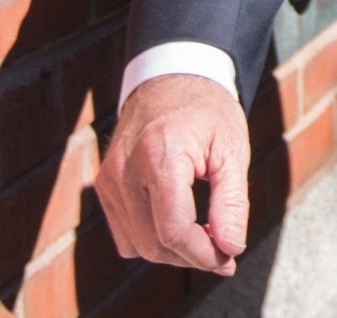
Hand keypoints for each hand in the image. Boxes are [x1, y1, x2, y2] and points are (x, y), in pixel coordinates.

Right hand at [97, 74, 250, 274]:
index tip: (229, 258)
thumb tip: (231, 249)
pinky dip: (151, 239)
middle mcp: (125, 170)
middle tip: (224, 250)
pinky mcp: (105, 185)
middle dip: (192, 257)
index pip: (174, 231)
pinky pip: (125, 234)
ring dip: (173, 252)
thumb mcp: (232, 149)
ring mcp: (109, 178)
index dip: (204, 255)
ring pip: (137, 246)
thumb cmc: (207, 110)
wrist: (171, 77)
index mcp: (159, 155)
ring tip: (205, 235)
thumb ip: (232, 202)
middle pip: (154, 245)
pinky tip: (178, 222)